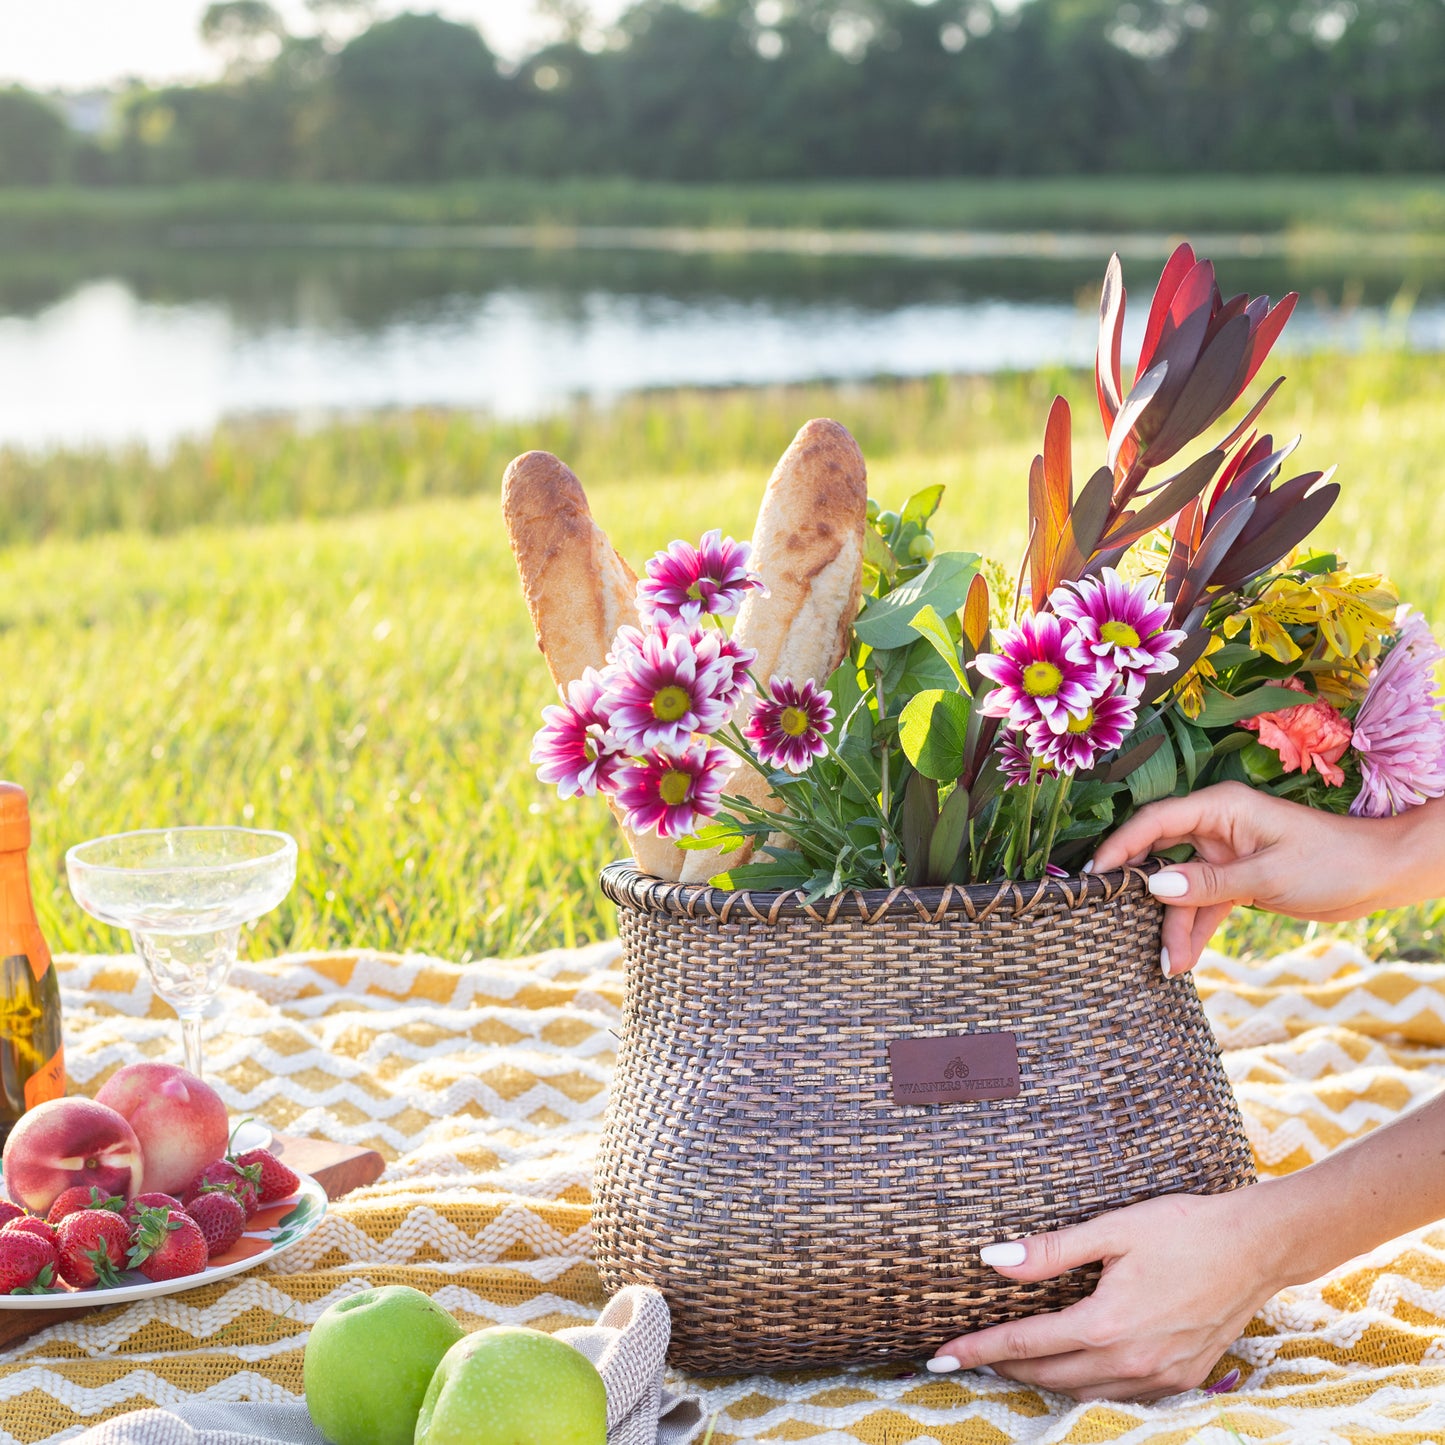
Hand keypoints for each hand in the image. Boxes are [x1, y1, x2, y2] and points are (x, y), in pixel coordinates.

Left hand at [926, 1189, 1277, 1400]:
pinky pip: (1122, 1397)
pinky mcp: (1183, 1378)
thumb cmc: (1184, 1228)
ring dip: (1045, 1381)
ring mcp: (1160, 1376)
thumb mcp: (1112, 1229)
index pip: (1026, 1344)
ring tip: (1012, 1364)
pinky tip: (1076, 1371)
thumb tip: (993, 1259)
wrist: (1258, 1247)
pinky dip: (1089, 1387)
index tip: (942, 1354)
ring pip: (1085, 1393)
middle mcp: (1131, 1361)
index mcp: (1107, 1324)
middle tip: (968, 1358)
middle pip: (1050, 1376)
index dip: (980, 1349)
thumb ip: (1051, 1251)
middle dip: (1004, 1369)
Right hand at [1088, 782, 1411, 974]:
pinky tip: (1184, 958)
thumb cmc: (1332, 861)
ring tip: (1168, 965)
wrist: (1381, 876)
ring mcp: (1225, 855)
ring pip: (1183, 890)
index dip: (1121, 847)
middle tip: (1116, 927)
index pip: (1155, 822)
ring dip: (1174, 926)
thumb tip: (1153, 887)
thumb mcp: (1266, 875)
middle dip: (1145, 898)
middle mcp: (1216, 827)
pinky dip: (1195, 930)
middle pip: (1161, 859)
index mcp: (1219, 809)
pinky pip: (1204, 904)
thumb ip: (1208, 883)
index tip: (1094, 876)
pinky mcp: (1237, 880)